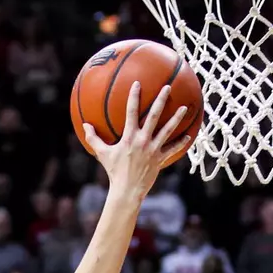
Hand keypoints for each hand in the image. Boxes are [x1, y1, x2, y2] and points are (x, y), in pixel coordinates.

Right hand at [81, 82, 190, 196]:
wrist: (127, 189)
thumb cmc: (114, 171)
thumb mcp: (101, 153)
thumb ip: (93, 138)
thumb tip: (84, 125)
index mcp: (129, 137)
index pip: (131, 112)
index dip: (134, 97)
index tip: (137, 83)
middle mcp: (143, 140)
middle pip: (154, 116)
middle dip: (161, 100)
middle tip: (168, 87)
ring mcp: (153, 149)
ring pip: (168, 130)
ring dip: (176, 118)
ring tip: (184, 108)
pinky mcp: (160, 159)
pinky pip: (172, 149)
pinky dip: (180, 143)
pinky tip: (187, 136)